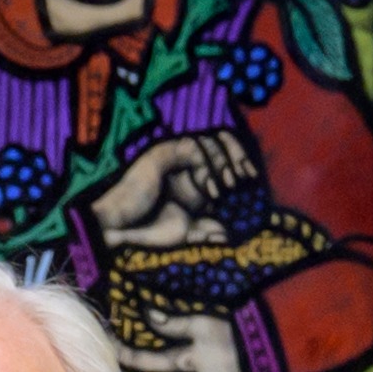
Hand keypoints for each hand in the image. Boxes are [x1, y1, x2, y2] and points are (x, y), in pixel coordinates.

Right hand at [85, 128, 252, 249]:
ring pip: (209, 140)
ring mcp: (172, 154)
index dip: (239, 160)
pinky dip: (207, 167)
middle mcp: (183, 159)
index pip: (222, 150)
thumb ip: (207, 228)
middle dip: (238, 156)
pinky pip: (193, 148)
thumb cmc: (148, 231)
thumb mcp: (186, 231)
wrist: (121, 230)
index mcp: (191, 172)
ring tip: (228, 186)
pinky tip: (211, 190)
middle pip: (220, 137)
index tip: (251, 179)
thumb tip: (230, 233)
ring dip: (224, 162)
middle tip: (245, 178)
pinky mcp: (162, 154)